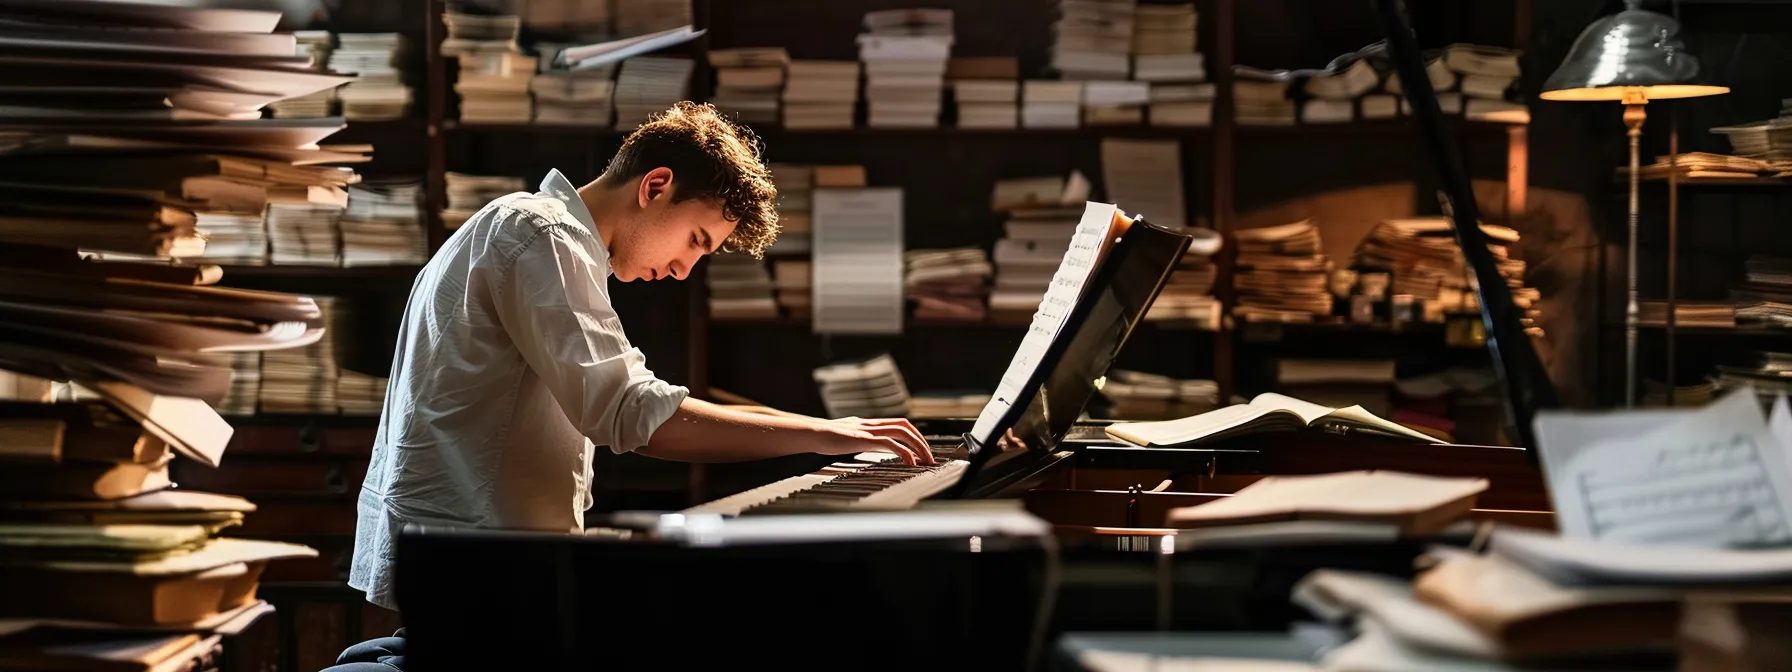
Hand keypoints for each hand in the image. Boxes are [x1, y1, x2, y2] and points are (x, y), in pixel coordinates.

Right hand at [808, 417, 934, 464]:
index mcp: (868, 424)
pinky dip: (904, 452)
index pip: (898, 424)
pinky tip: (910, 463)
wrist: (811, 434)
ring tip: (925, 460)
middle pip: (905, 426)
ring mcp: (868, 430)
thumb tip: (869, 446)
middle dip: (921, 441)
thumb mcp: (847, 438)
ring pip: (902, 432)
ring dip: (917, 445)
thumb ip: (860, 440)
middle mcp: (871, 424)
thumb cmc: (824, 438)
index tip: (921, 449)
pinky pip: (889, 443)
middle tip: (929, 457)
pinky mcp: (863, 439)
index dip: (914, 434)